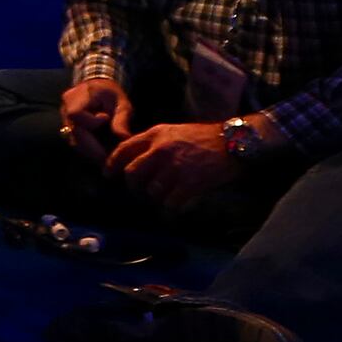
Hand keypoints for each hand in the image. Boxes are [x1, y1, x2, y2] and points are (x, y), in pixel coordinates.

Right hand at [59, 76, 134, 161]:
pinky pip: (75, 142)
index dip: (90, 121)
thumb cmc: (111, 95)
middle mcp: (65, 108)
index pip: (75, 114)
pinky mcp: (67, 128)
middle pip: (74, 132)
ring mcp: (64, 119)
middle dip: (93, 147)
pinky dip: (88, 149)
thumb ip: (121, 120)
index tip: (106, 118)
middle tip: (109, 157)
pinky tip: (100, 153)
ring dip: (90, 151)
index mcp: (77, 97)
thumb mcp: (121, 103)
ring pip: (74, 140)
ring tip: (107, 157)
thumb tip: (125, 138)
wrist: (98, 89)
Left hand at [109, 120, 244, 212]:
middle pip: (132, 174)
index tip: (108, 174)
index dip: (111, 164)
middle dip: (133, 187)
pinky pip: (169, 203)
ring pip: (150, 191)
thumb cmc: (203, 137)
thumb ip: (153, 142)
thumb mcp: (173, 131)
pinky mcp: (189, 184)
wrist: (232, 142)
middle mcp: (160, 150)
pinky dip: (169, 210)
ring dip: (154, 199)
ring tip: (162, 198)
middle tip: (140, 192)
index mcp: (155, 135)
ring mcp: (174, 168)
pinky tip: (172, 210)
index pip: (123, 150)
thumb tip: (134, 157)